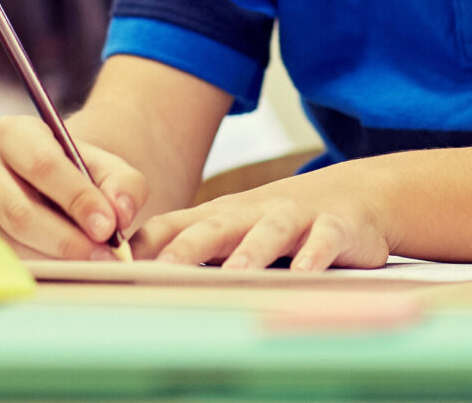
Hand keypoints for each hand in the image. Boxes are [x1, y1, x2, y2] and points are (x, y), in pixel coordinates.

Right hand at [0, 115, 147, 259]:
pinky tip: (64, 270)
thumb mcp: (107, 166)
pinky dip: (35, 268)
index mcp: (12, 132)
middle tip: (103, 256)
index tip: (108, 227)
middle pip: (20, 212)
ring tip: (90, 264)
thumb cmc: (78, 172)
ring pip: (8, 243)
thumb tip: (121, 213)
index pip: (43, 167)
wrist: (47, 184)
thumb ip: (124, 184)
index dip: (77, 199)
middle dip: (66, 238)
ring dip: (52, 259)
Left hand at [132, 166, 390, 271]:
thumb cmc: (281, 220)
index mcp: (222, 217)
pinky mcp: (335, 227)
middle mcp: (254, 213)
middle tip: (165, 270)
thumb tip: (127, 276)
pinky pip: (325, 240)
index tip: (115, 267)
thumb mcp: (233, 229)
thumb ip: (188, 248)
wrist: (357, 194)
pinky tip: (304, 271)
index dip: (146, 247)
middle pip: (217, 226)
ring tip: (236, 272)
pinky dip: (315, 254)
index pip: (174, 227)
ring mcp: (296, 217)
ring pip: (271, 231)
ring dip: (253, 250)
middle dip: (190, 247)